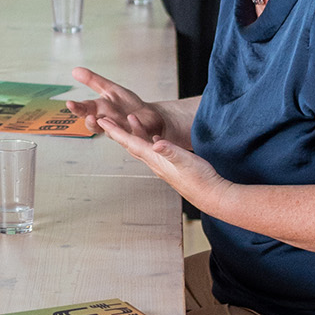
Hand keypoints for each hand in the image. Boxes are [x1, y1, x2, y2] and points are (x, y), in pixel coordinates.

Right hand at [66, 67, 171, 141]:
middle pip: (95, 126)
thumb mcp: (110, 89)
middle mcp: (108, 123)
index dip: (77, 108)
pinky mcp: (137, 134)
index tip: (69, 103)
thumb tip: (74, 70)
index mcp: (100, 111)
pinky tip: (132, 119)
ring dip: (109, 126)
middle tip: (89, 117)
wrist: (148, 115)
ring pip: (113, 133)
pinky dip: (134, 127)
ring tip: (105, 119)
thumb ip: (93, 81)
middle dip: (91, 123)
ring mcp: (122, 130)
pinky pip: (135, 133)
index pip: (85, 110)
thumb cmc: (127, 104)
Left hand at [95, 114, 228, 207]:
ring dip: (134, 133)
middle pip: (131, 144)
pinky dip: (149, 141)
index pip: (130, 142)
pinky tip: (153, 138)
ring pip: (142, 146)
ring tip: (130, 120)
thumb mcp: (186, 161)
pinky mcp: (171, 167)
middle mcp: (155, 163)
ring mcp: (162, 165)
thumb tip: (156, 143)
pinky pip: (154, 151)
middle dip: (118, 131)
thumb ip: (170, 151)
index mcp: (155, 159)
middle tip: (106, 119)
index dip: (116, 131)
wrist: (212, 195)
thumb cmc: (200, 179)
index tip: (103, 121)